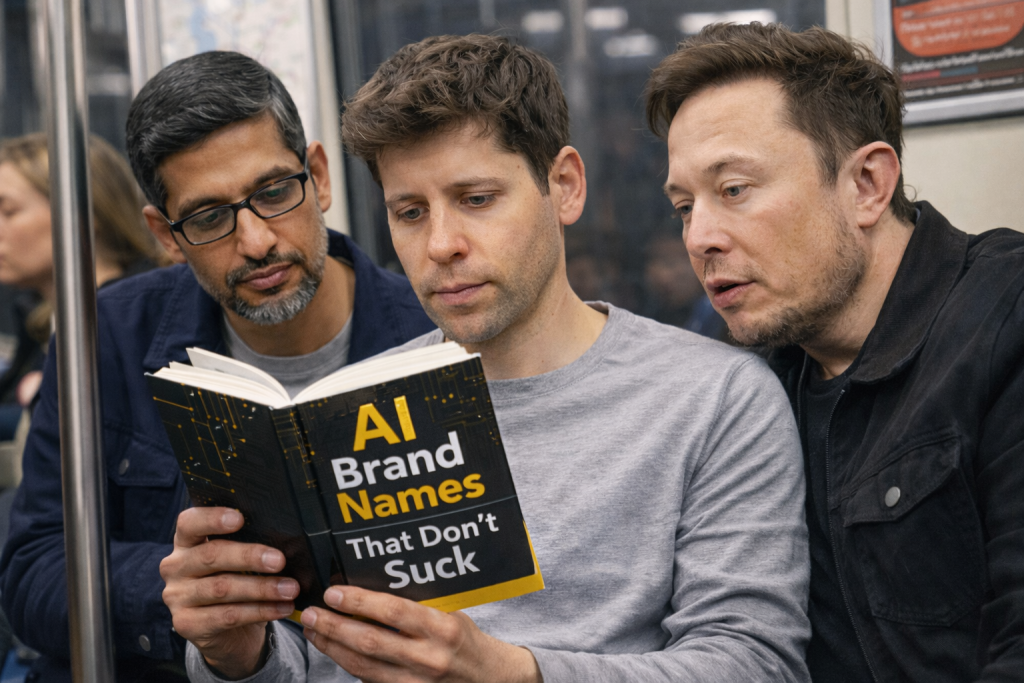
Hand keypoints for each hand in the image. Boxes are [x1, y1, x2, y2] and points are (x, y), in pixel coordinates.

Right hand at [159, 507, 298, 678]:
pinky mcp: (187, 624)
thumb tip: (286, 540)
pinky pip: (227, 616)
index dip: (212, 518)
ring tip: (290, 589)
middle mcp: (176, 566)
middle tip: (279, 560)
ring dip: (261, 588)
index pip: (189, 523)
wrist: (229, 633)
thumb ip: (249, 545)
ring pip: (222, 588)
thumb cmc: (237, 583)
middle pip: (211, 555)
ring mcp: (177, 597)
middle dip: (249, 556)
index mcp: (186, 542)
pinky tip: (281, 608)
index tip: (239, 519)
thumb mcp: (238, 562)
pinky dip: (260, 611)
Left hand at [300, 586, 540, 682]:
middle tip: (311, 612)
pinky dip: (348, 666)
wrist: (490, 679)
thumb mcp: (449, 614)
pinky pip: (370, 682)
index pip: (392, 612)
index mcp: (441, 628)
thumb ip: (416, 606)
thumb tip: (371, 588)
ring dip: (332, 647)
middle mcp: (428, 658)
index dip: (358, 602)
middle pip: (369, 641)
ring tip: (314, 630)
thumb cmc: (465, 640)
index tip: (333, 593)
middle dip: (334, 626)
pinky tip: (335, 651)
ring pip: (362, 666)